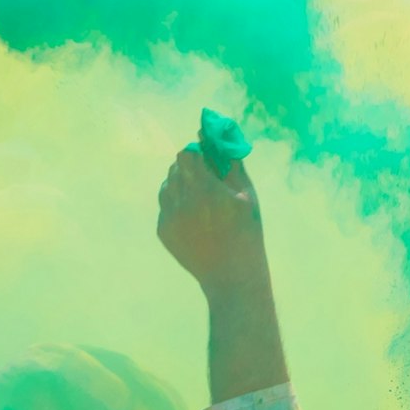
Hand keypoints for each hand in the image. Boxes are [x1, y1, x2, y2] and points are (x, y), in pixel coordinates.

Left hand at [155, 144, 268, 290]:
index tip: (206, 160)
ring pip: (167, 185)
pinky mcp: (162, 231)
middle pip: (175, 168)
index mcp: (205, 190)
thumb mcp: (246, 194)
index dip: (196, 153)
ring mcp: (169, 218)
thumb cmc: (246, 231)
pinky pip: (165, 205)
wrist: (231, 275)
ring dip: (180, 184)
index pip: (186, 154)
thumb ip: (229, 162)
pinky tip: (195, 218)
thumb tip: (214, 134)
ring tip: (200, 201)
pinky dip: (177, 205)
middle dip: (189, 168)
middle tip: (205, 180)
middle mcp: (182, 202)